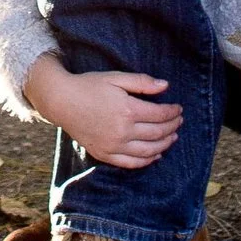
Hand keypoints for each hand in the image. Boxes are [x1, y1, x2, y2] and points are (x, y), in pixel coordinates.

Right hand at [24, 53, 184, 171]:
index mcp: (128, 110)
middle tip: (179, 121)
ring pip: (148, 150)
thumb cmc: (88, 85)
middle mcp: (123, 131)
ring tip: (173, 137)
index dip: (173, 112)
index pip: (160, 114)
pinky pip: (131, 163)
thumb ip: (142, 82)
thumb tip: (166, 86)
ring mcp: (114, 145)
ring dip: (165, 144)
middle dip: (172, 127)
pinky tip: (155, 155)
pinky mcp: (105, 154)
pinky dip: (147, 161)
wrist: (62, 101)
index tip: (179, 108)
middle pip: (157, 133)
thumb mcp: (116, 77)